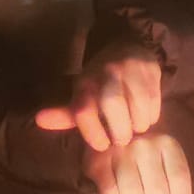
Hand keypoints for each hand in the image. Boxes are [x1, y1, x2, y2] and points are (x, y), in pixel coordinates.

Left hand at [35, 38, 162, 150]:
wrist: (129, 47)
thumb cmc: (102, 81)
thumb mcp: (82, 95)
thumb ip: (65, 114)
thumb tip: (39, 121)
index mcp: (85, 83)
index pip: (83, 110)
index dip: (92, 133)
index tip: (102, 145)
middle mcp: (106, 74)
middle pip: (112, 105)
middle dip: (120, 130)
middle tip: (122, 140)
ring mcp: (130, 71)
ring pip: (137, 106)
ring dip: (138, 125)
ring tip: (135, 128)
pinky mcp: (151, 72)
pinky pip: (153, 102)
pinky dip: (151, 116)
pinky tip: (146, 117)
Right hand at [82, 133, 193, 193]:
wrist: (113, 135)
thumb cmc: (147, 155)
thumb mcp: (167, 163)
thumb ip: (177, 187)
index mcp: (167, 144)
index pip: (179, 178)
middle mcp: (144, 145)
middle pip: (157, 190)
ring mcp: (119, 152)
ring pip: (133, 193)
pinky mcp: (97, 162)